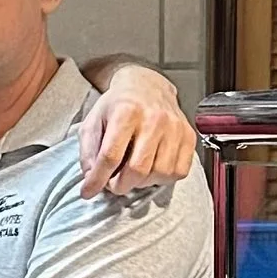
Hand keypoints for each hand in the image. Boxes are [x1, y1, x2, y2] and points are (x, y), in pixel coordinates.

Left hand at [77, 65, 196, 198]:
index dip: (97, 179)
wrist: (146, 86)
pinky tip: (151, 169)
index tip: (88, 191)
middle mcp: (154, 119)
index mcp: (126, 112)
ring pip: (159, 173)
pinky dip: (162, 179)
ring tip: (131, 174)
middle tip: (112, 184)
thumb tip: (91, 178)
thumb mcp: (93, 121)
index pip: (110, 155)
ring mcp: (174, 128)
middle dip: (120, 185)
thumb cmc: (117, 106)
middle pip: (137, 168)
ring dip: (141, 183)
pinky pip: (178, 172)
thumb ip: (88, 151)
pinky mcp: (188, 136)